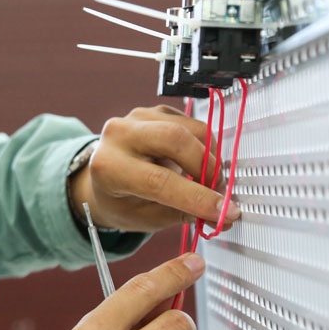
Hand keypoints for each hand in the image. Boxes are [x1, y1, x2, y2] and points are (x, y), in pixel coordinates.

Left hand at [70, 104, 237, 232]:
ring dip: (210, 157)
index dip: (197, 197)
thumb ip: (184, 215)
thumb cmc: (120, 201)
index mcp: (109, 167)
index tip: (225, 211)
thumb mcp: (145, 218)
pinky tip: (198, 164)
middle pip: (175, 138)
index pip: (158, 180)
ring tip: (209, 180)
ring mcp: (137, 117)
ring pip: (190, 129)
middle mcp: (119, 135)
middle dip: (206, 167)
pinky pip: (193, 124)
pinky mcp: (156, 111)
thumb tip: (224, 214)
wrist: (103, 179)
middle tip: (219, 191)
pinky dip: (206, 146)